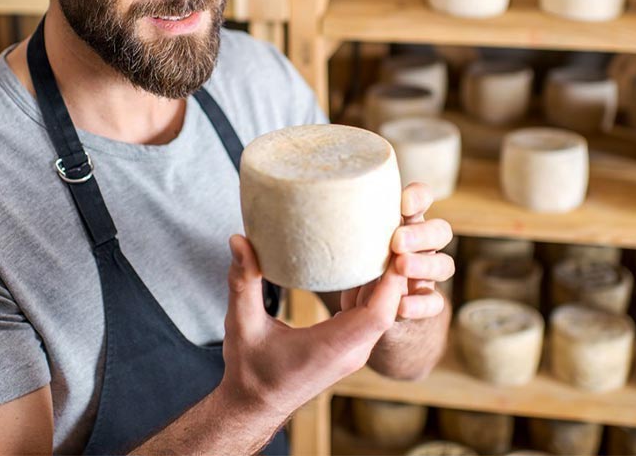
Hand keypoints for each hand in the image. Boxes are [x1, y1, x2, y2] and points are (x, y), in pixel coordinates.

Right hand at [220, 234, 403, 419]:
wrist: (255, 407)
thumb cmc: (249, 370)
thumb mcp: (241, 323)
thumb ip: (242, 282)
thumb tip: (238, 240)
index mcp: (331, 348)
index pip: (377, 315)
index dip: (391, 282)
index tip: (396, 248)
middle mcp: (350, 350)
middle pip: (389, 307)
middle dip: (397, 271)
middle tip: (397, 228)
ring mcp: (353, 350)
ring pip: (384, 310)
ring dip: (389, 278)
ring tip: (387, 237)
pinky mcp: (348, 346)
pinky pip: (372, 314)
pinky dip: (375, 288)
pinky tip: (367, 261)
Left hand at [339, 182, 453, 320]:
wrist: (363, 321)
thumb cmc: (348, 269)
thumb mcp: (344, 245)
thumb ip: (333, 230)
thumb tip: (287, 211)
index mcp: (401, 224)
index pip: (421, 199)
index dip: (419, 197)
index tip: (402, 202)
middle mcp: (419, 247)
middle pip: (441, 231)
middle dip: (422, 233)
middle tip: (396, 241)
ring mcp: (425, 277)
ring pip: (445, 264)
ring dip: (425, 264)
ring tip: (400, 267)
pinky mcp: (423, 306)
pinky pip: (436, 304)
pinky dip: (421, 304)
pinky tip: (401, 306)